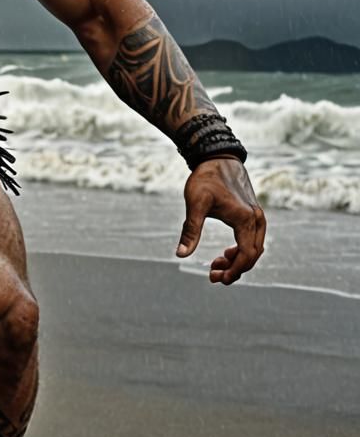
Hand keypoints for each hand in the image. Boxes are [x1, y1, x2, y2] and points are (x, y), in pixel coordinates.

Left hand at [176, 157, 265, 284]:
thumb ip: (190, 230)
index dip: (234, 271)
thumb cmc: (206, 178)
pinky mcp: (252, 213)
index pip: (247, 255)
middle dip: (234, 268)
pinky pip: (252, 239)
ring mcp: (257, 216)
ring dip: (237, 260)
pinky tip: (226, 252)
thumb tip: (181, 254)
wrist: (217, 157)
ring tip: (216, 264)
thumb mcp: (195, 204)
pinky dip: (241, 249)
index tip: (218, 279)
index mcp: (245, 219)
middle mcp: (256, 219)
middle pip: (252, 255)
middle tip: (213, 275)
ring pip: (253, 248)